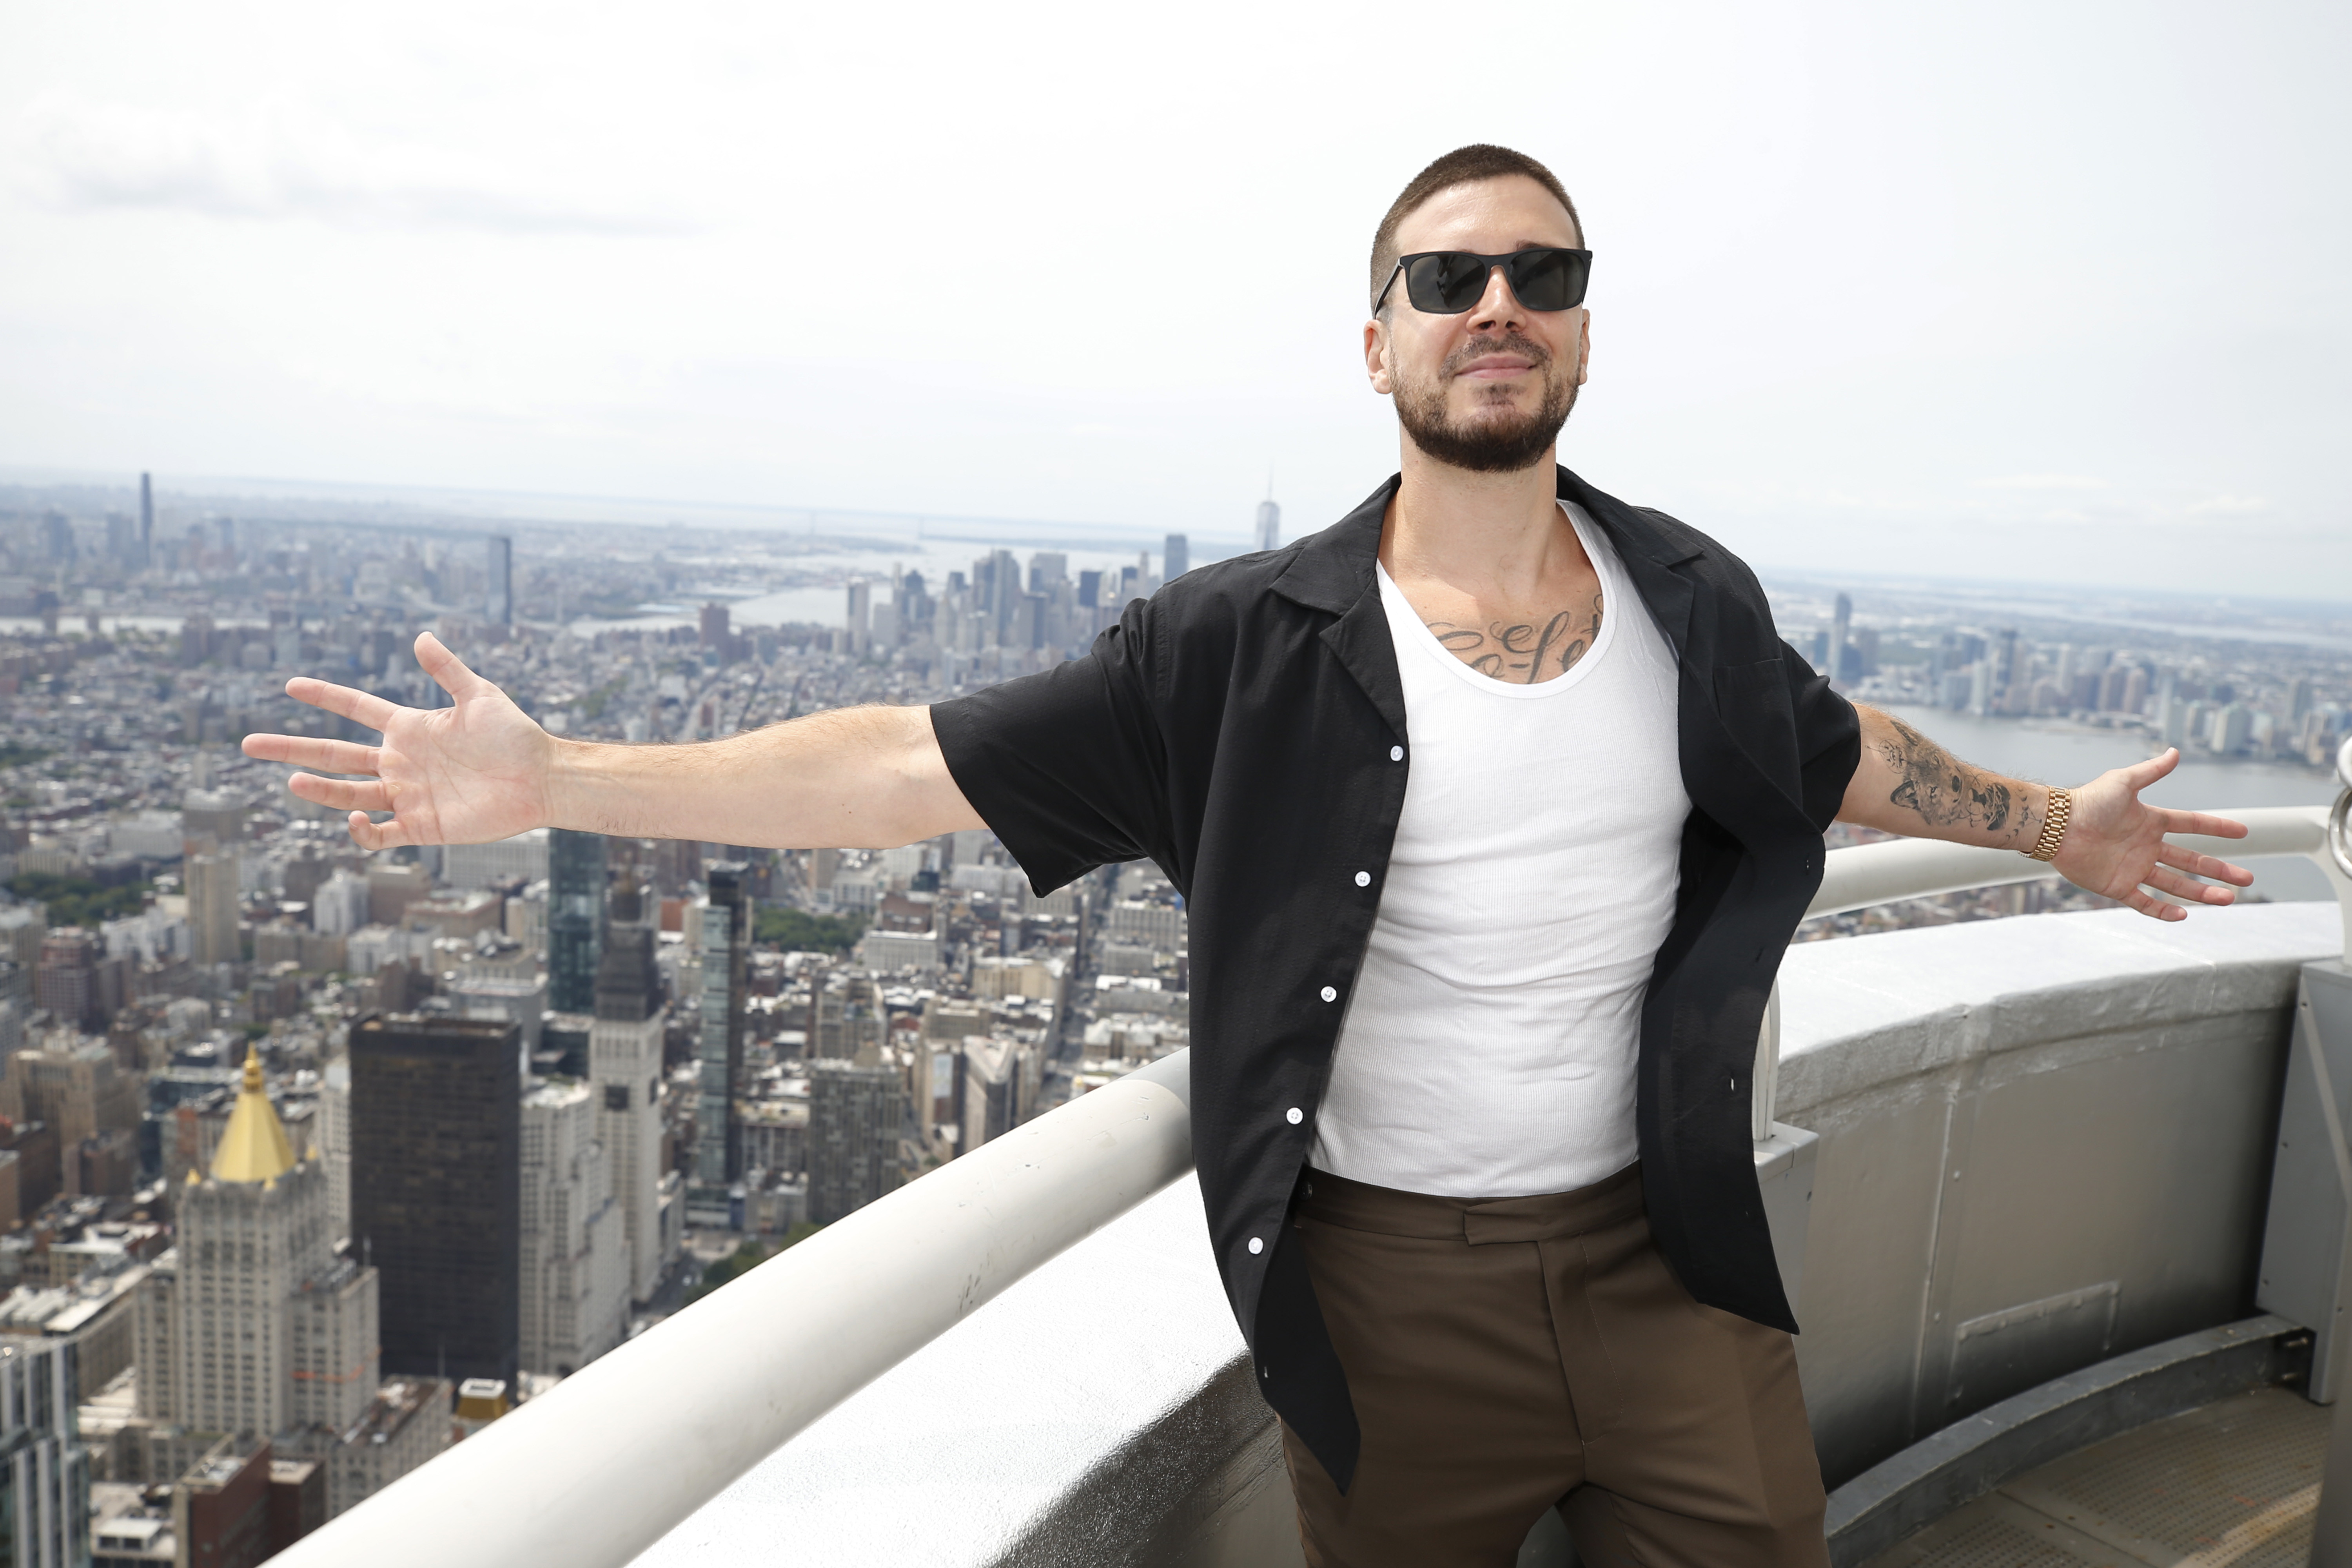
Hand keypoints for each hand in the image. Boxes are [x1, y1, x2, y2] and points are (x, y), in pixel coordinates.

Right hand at [241, 633, 555, 851]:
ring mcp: (408, 795)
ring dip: (320, 789)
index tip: (289, 685)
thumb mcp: (481, 696)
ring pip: (349, 794)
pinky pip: (380, 833)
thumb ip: (447, 670)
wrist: (542, 778)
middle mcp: (401, 762)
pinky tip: (354, 819)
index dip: (325, 697)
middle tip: (249, 743)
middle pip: (335, 755)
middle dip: (293, 749)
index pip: (356, 709)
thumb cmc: (516, 736)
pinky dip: (362, 831)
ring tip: (293, 779)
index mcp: (410, 728)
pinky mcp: (422, 826)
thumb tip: (420, 637)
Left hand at [2051, 748, 2253, 920]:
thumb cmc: (2087, 801)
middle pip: (2191, 861)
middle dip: (2219, 870)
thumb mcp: (2123, 782)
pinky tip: (2184, 915)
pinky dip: (2162, 910)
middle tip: (2247, 880)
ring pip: (2174, 884)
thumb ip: (2151, 771)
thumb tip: (2176, 751)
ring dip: (2201, 892)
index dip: (2217, 828)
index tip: (2244, 832)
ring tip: (2228, 899)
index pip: (2192, 824)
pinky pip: (2144, 902)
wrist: (2056, 827)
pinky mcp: (2116, 886)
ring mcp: (2133, 867)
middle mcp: (2146, 846)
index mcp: (2151, 821)